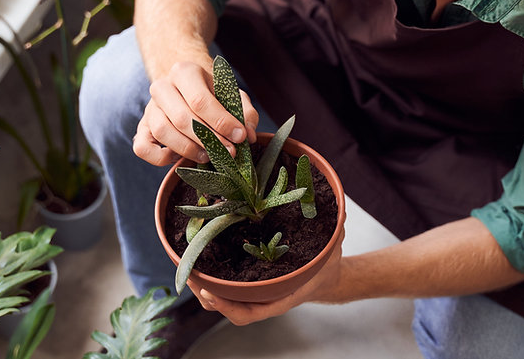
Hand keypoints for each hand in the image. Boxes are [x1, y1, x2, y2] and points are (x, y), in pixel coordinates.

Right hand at [133, 60, 258, 165]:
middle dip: (210, 140)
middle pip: (182, 119)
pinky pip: (142, 147)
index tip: (240, 136)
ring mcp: (149, 108)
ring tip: (210, 156)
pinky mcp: (141, 128)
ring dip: (189, 149)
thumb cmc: (212, 93)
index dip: (221, 122)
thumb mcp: (232, 94)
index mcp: (184, 71)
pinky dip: (161, 158)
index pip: (200, 101)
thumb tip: (248, 135)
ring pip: (162, 132)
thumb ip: (245, 112)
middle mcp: (162, 87)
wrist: (186, 87)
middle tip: (229, 152)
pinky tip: (180, 157)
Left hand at [188, 229, 345, 324]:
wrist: (327, 275)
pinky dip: (210, 276)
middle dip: (206, 295)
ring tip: (186, 267)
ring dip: (203, 287)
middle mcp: (265, 297)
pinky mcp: (249, 282)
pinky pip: (225, 286)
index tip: (210, 291)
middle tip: (189, 274)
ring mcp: (255, 292)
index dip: (227, 306)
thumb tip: (336, 211)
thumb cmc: (327, 262)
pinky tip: (199, 258)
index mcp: (282, 295)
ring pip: (223, 299)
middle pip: (229, 308)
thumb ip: (333, 229)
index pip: (251, 312)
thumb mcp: (333, 244)